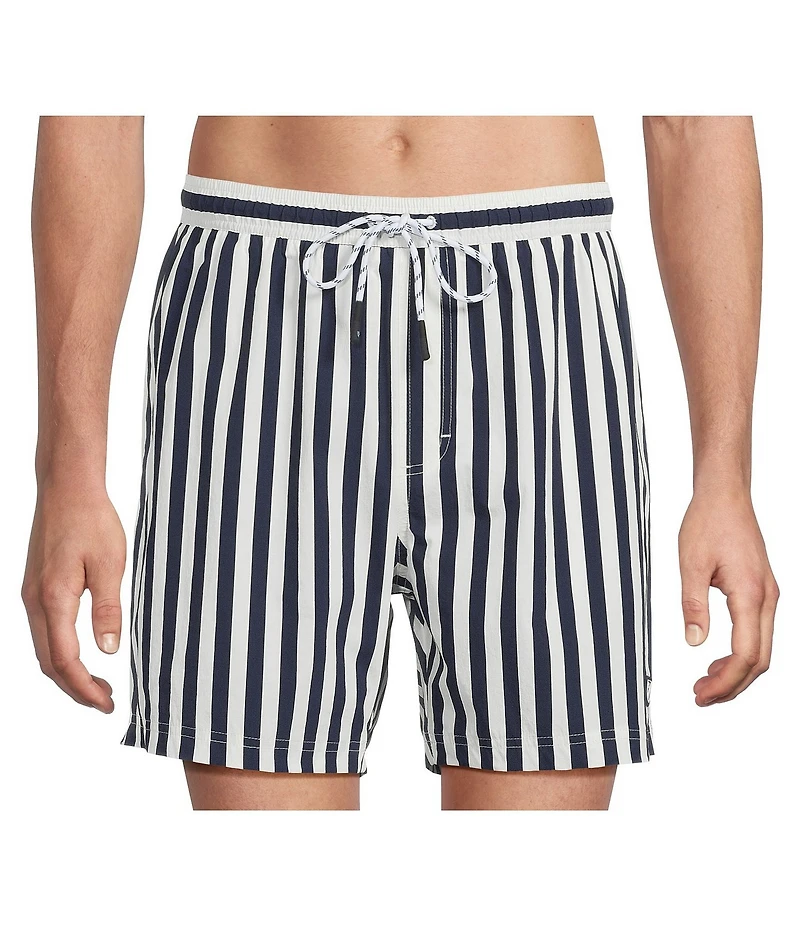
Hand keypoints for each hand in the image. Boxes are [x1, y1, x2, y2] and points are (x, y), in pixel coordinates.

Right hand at [21, 482, 126, 711]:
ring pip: (43, 648)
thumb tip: (109, 649)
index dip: (85, 689)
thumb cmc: (91, 520)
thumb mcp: (110, 564)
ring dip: (68, 671)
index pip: (65, 661)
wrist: (67, 488)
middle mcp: (35, 601)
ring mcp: (31, 595)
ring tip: (99, 682)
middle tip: (106, 700)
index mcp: (53, 599)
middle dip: (75, 688)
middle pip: (48, 662)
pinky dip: (61, 651)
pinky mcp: (35, 587)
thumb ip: (108, 608)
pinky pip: (44, 631)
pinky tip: (83, 651)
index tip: (107, 704)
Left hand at [678, 488, 777, 705]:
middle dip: (732, 685)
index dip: (725, 681)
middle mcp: (767, 598)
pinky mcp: (762, 590)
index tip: (701, 694)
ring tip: (706, 682)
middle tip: (701, 696)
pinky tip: (718, 657)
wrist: (725, 495)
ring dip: (737, 671)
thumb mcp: (691, 564)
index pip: (745, 654)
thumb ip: (693, 605)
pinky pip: (758, 632)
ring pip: (761, 648)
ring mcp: (768, 595)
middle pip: (759, 659)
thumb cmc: (708, 522)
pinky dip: (741, 652)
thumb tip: (694, 642)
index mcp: (751, 594)